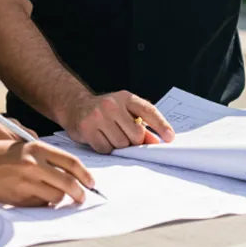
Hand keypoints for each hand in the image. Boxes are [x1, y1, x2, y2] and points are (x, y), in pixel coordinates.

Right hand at [0, 140, 94, 205]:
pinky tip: (36, 198)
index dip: (84, 174)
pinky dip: (42, 204)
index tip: (91, 182)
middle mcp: (33, 164)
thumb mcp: (20, 147)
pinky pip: (38, 205)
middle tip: (82, 197)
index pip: (70, 162)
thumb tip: (65, 173)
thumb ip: (42, 158)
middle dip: (79, 193)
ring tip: (56, 197)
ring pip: (55, 197)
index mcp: (35, 148)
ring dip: (59, 199)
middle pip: (68, 183)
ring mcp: (25, 182)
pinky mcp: (17, 198)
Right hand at [60, 90, 174, 153]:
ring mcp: (98, 115)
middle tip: (124, 136)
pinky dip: (105, 148)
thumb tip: (156, 143)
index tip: (170, 137)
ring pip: (120, 144)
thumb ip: (141, 125)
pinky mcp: (87, 128)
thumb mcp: (125, 111)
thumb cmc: (105, 111)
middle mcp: (112, 104)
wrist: (75, 105)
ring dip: (118, 146)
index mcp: (126, 97)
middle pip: (136, 134)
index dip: (161, 124)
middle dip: (133, 141)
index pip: (148, 110)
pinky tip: (100, 138)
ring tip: (110, 135)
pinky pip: (105, 149)